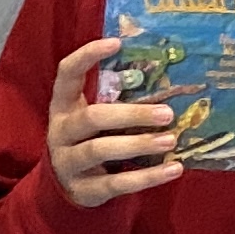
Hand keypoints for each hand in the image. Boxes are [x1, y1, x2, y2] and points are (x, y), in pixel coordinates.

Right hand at [44, 37, 181, 207]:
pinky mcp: (83, 190)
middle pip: (92, 118)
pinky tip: (174, 169)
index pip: (67, 74)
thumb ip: (116, 100)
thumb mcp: (94, 120)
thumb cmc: (91, 141)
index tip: (117, 43)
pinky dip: (147, 177)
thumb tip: (169, 76)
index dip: (87, 57)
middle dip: (131, 114)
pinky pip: (115, 183)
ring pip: (100, 150)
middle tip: (166, 113)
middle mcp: (61, 132)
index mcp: (63, 106)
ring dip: (138, 144)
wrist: (67, 189)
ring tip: (171, 140)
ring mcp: (68, 163)